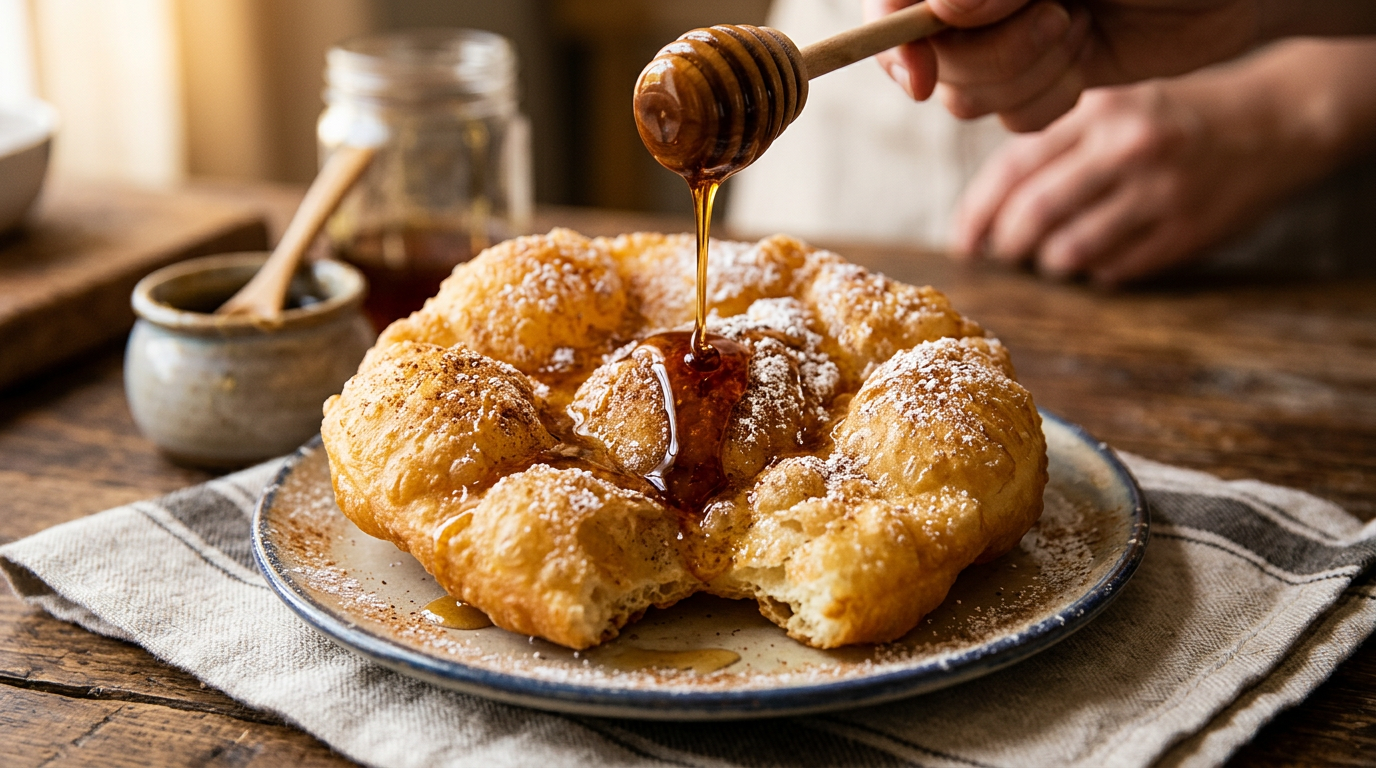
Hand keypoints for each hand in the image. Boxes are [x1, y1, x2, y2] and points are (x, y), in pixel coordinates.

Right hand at [865, 0, 1375, 130]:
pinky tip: (1086, 63)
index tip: (920, 74)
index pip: (888, 0)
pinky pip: (1009, 119)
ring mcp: (1001, 36)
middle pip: (928, 55)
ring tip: (1080, 29)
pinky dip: (1050, 102)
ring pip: (964, 96)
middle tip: (1061, 17)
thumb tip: (943, 9)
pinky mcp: (1035, 76)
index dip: (890, 37)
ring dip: (1030, 77)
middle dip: (996, 55)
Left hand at [951, 78, 1314, 284]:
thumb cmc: (1172, 120)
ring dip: (1050, 263)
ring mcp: (1161, 192)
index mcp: (1098, 112)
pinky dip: (1095, 271)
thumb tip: (983, 211)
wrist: (1275, 123)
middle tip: (1004, 254)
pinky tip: (1105, 251)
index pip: (1012, 170)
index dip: (976, 214)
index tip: (962, 243)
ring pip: (1069, 252)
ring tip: (1056, 253)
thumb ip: (1053, 146)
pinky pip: (1113, 271)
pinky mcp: (1186, 233)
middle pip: (1033, 216)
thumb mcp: (1113, 108)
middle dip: (1006, 246)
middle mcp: (1128, 148)